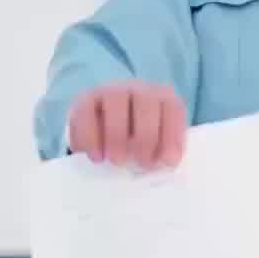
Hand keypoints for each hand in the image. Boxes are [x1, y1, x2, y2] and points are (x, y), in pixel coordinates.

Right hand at [67, 82, 187, 169]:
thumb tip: (164, 167)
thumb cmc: (136, 143)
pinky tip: (96, 158)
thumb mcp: (154, 147)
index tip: (169, 162)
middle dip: (146, 136)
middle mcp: (139, 90)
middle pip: (146, 103)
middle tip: (142, 163)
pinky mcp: (85, 99)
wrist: (102, 131)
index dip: (173, 135)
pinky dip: (90, 137)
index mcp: (163, 99)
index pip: (173, 109)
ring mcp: (111, 91)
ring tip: (117, 161)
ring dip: (117, 134)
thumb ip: (160, 153)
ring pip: (116, 100)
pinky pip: (86, 112)